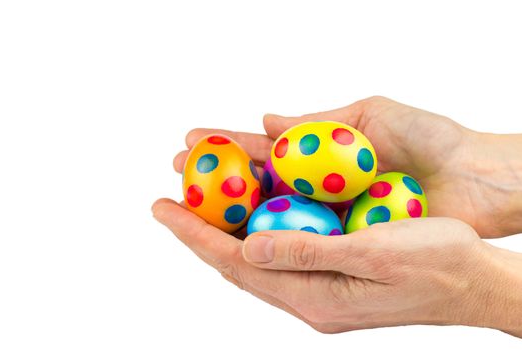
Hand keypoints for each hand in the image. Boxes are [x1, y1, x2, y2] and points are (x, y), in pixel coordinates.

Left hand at [152, 199, 521, 335]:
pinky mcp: (332, 272)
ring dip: (225, 229)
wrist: (475, 281)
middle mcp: (309, 296)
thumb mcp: (374, 255)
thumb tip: (250, 247)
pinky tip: (250, 211)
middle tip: (169, 201)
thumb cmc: (438, 265)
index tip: (161, 208)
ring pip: (256, 256)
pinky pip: (281, 249)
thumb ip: (309, 253)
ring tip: (198, 202)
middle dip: (200, 231)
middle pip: (237, 262)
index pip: (236, 263)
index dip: (195, 234)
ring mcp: (319, 287)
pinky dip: (257, 228)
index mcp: (314, 296)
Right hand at [175, 96, 521, 236]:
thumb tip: (266, 119)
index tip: (188, 145)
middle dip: (212, 188)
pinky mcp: (346, 247)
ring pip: (270, 223)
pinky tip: (235, 239)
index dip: (224, 151)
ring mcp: (329, 223)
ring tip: (186, 210)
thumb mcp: (370, 117)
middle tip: (173, 183)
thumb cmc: (432, 141)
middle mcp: (317, 194)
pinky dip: (268, 242)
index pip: (260, 156)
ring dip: (228, 218)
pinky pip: (301, 245)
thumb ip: (317, 123)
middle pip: (255, 193)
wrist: (480, 180)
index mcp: (319, 160)